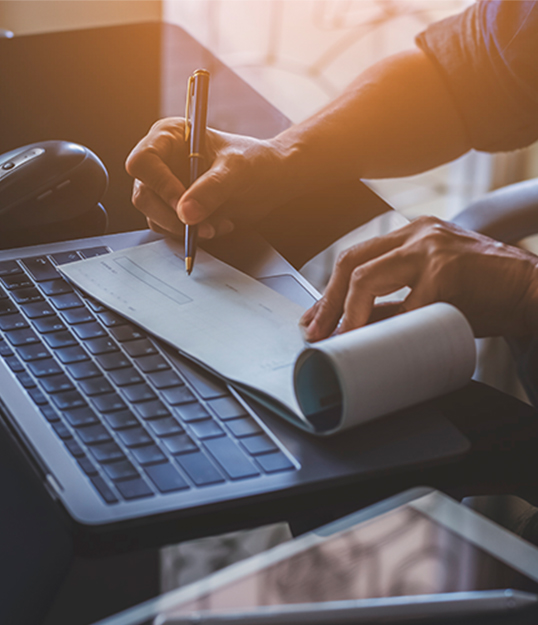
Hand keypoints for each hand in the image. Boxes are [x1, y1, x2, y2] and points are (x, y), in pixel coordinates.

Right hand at [125, 118, 292, 238]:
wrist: (272, 180)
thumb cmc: (255, 162)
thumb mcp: (236, 170)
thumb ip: (212, 189)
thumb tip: (185, 213)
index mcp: (169, 137)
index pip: (143, 162)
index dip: (159, 185)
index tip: (183, 204)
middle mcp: (162, 162)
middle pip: (144, 195)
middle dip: (172, 216)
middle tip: (202, 226)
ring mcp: (167, 188)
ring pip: (155, 217)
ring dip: (185, 228)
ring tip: (218, 224)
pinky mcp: (176, 209)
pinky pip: (171, 229)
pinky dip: (193, 234)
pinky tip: (219, 225)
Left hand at [300, 216, 537, 339]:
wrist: (533, 292)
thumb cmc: (484, 294)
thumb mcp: (433, 291)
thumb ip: (397, 302)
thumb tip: (355, 326)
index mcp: (413, 236)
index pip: (357, 258)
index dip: (330, 292)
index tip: (316, 319)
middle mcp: (418, 234)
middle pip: (350, 262)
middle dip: (327, 302)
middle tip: (315, 333)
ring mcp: (430, 249)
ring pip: (365, 277)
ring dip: (344, 313)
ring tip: (335, 339)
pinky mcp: (445, 271)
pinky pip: (400, 306)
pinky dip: (382, 328)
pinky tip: (373, 344)